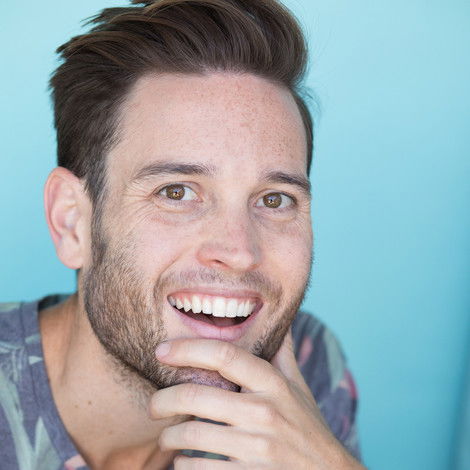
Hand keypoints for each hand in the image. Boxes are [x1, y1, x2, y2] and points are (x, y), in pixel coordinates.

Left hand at [150, 330, 363, 468]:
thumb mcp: (298, 387)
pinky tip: (184, 460)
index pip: (225, 355)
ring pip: (191, 436)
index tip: (161, 350)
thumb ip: (283, 352)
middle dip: (163, 400)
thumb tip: (279, 319)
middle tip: (154, 406)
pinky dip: (183, 465)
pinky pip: (199, 468)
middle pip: (196, 396)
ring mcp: (257, 447)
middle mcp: (265, 412)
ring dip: (169, 437)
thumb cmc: (306, 427)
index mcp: (274, 384)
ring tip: (166, 437)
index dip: (187, 348)